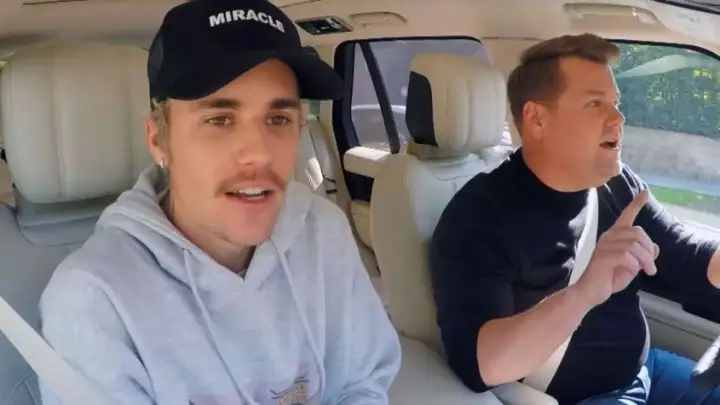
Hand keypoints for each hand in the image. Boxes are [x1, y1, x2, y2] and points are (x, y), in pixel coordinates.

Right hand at [575, 189, 658, 306]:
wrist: (590, 292)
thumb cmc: (609, 279)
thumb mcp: (632, 266)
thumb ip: (642, 255)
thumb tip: (654, 248)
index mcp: (614, 236)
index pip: (626, 216)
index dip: (636, 204)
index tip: (645, 192)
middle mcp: (608, 237)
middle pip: (637, 232)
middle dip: (648, 250)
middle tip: (651, 267)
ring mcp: (604, 246)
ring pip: (634, 245)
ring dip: (645, 260)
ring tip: (648, 272)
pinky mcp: (603, 256)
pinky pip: (627, 257)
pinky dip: (635, 266)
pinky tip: (633, 273)